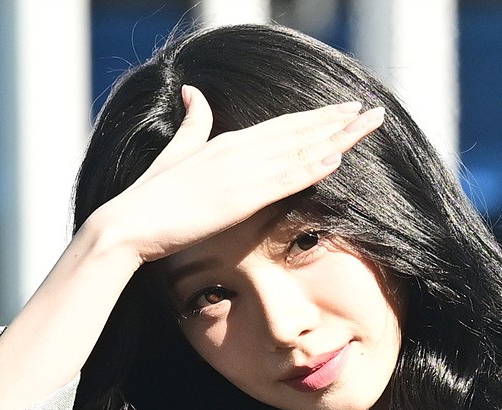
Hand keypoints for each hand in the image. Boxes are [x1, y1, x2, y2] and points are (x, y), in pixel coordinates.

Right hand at [100, 86, 384, 265]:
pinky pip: (283, 180)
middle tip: (371, 113)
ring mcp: (240, 173)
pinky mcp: (238, 198)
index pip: (282, 126)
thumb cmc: (151, 196)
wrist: (130, 223)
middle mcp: (238, 151)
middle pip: (299, 132)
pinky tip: (336, 158)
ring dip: (336, 138)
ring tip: (367, 127)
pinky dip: (311, 168)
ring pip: (298, 150)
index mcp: (227, 142)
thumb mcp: (176, 152)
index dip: (315, 118)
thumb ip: (192, 124)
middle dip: (337, 121)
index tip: (343, 111)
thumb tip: (195, 94)